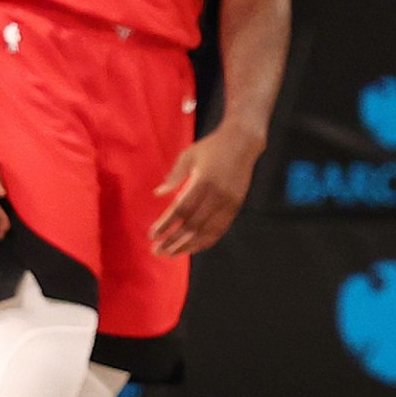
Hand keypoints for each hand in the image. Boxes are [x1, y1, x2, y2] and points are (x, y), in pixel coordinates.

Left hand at [149, 128, 262, 257]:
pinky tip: (193, 247)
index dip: (166, 224)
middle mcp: (216, 195)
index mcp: (203, 181)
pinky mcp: (236, 207)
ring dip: (187, 246)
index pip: (181, 209)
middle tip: (157, 250)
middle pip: (192, 225)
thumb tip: (158, 193)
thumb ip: (174, 176)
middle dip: (173, 240)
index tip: (152, 235)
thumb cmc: (212, 147)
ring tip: (171, 253)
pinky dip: (205, 241)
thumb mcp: (189, 155)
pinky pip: (220, 230)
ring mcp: (228, 203)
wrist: (243, 143)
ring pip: (206, 232)